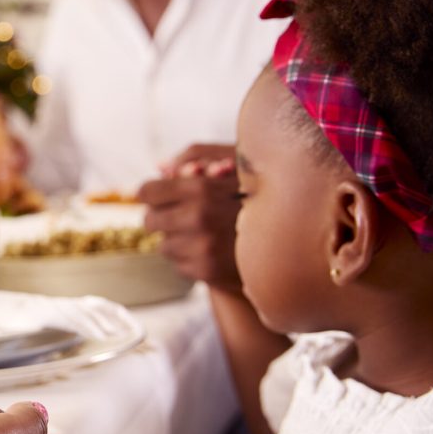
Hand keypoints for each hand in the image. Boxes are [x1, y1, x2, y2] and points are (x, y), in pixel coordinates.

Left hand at [139, 145, 241, 292]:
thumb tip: (160, 167)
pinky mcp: (207, 271)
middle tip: (176, 216)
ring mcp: (202, 247)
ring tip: (201, 234)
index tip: (155, 196)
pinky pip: (179, 265)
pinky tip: (210, 251)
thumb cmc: (254, 198)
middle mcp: (198, 218)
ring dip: (177, 240)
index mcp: (200, 188)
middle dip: (160, 218)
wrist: (285, 242)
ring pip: (163, 246)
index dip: (150, 194)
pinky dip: (190, 259)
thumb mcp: (230, 171)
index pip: (147, 192)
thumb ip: (193, 163)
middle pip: (149, 221)